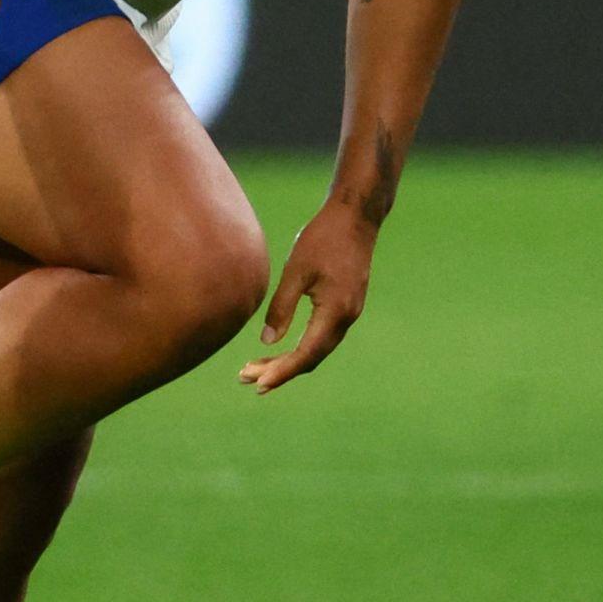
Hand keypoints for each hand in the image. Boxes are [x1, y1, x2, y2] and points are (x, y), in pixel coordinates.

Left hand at [238, 204, 375, 394]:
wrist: (356, 216)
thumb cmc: (324, 238)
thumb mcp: (296, 271)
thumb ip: (282, 307)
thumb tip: (266, 341)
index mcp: (335, 312)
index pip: (306, 354)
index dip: (282, 371)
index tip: (258, 385)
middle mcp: (346, 319)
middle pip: (311, 357)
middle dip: (279, 370)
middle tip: (246, 378)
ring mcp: (349, 313)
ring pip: (317, 348)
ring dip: (288, 360)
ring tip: (256, 367)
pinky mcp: (346, 306)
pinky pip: (322, 336)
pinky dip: (300, 346)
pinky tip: (281, 347)